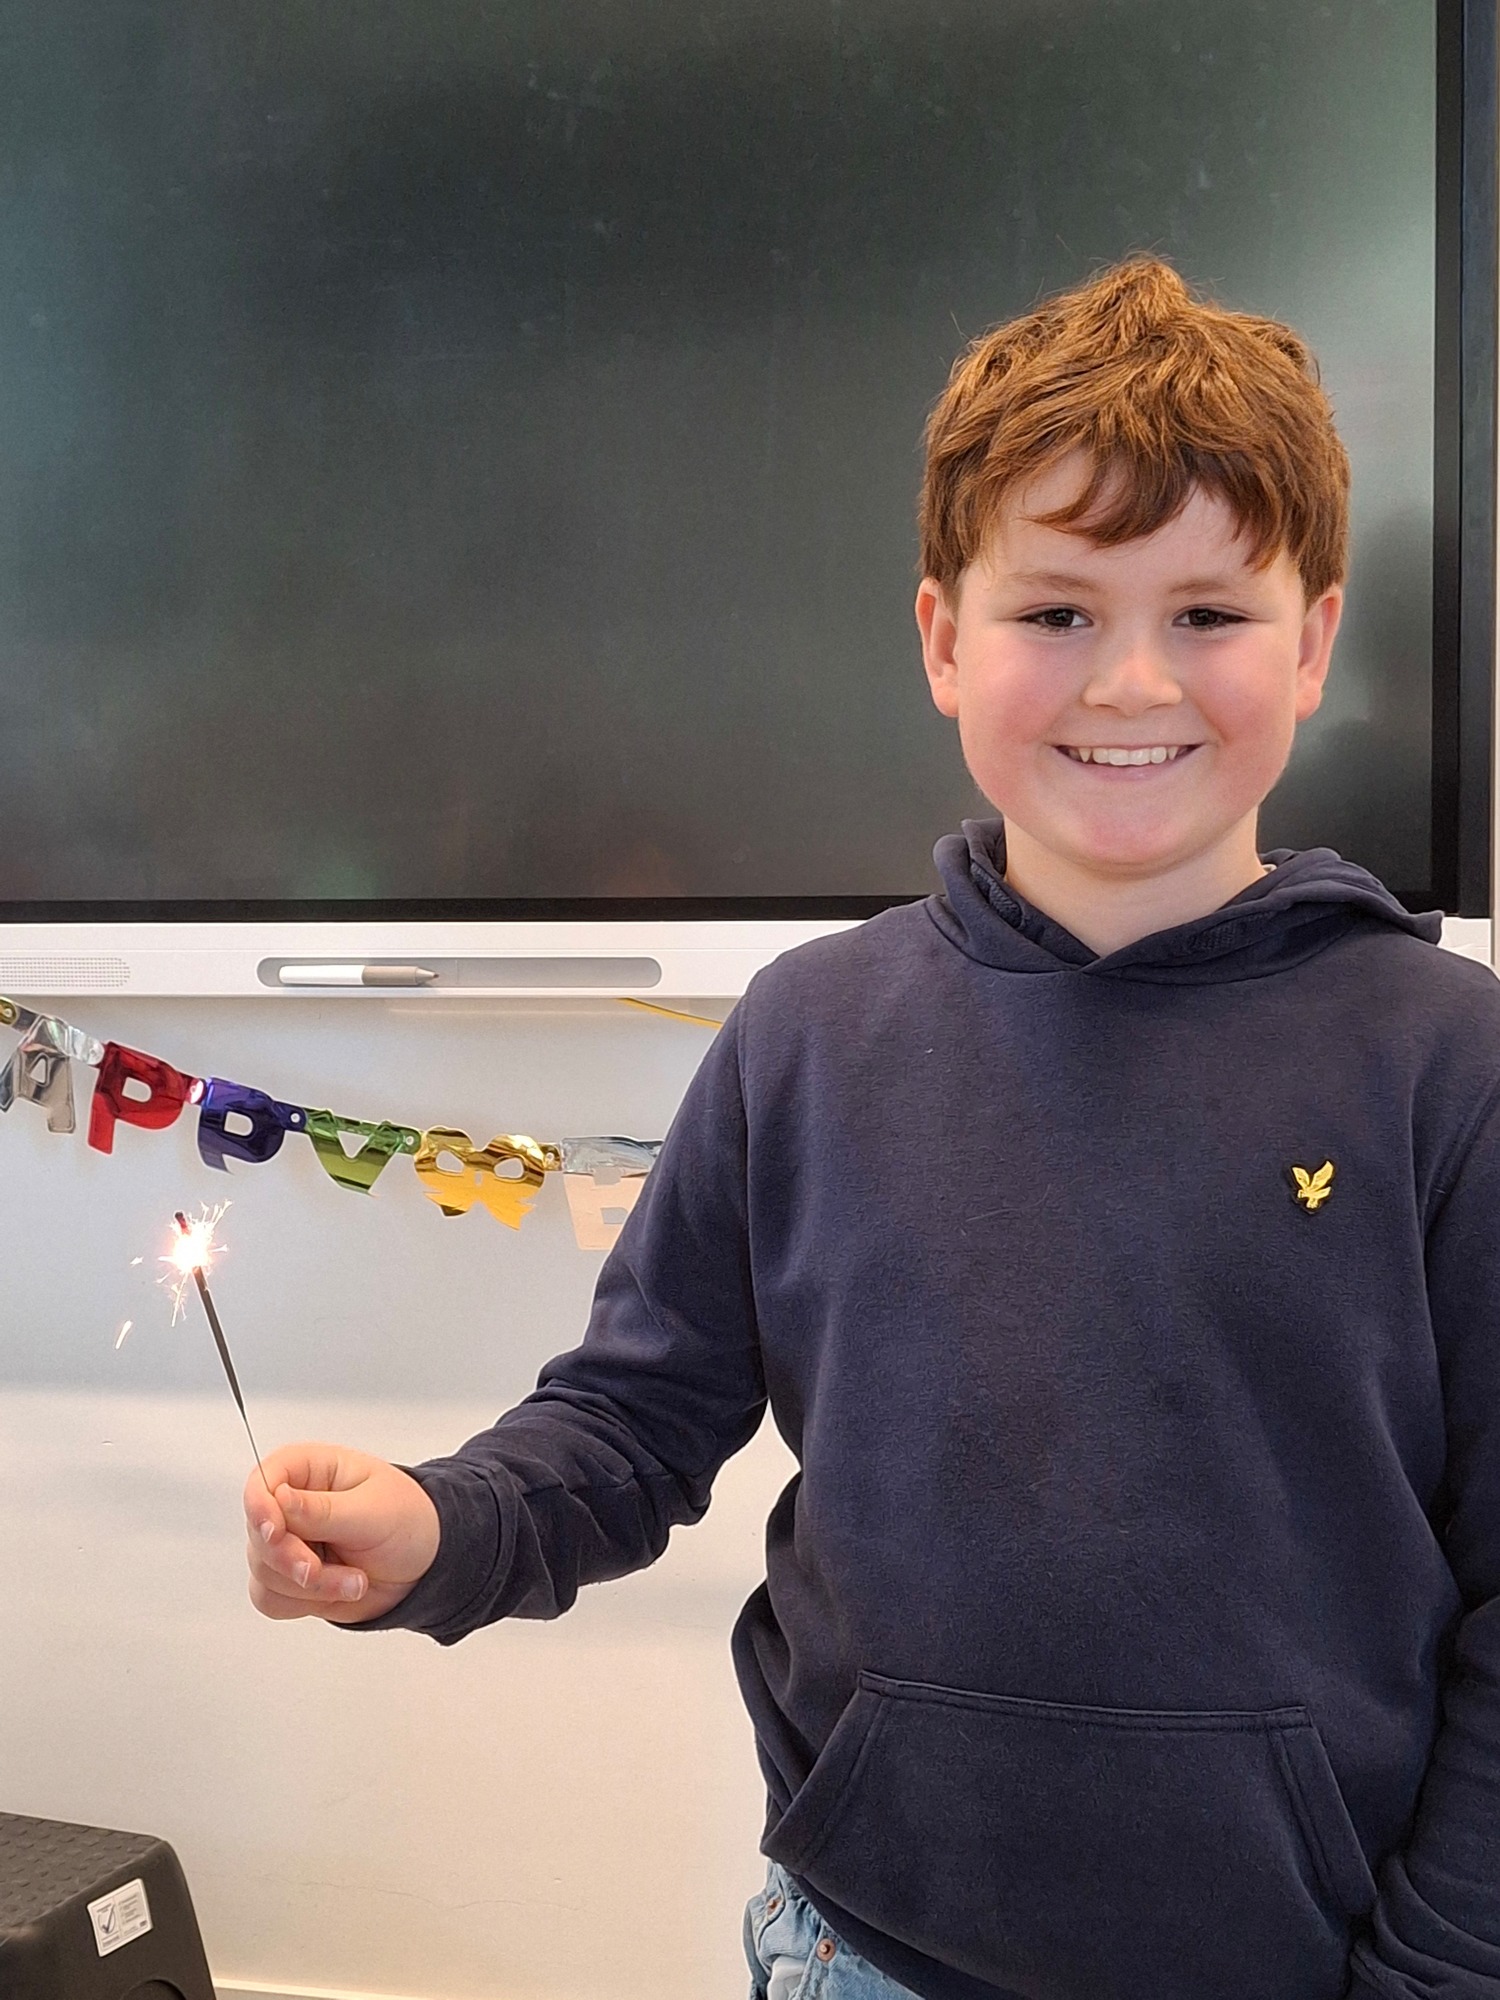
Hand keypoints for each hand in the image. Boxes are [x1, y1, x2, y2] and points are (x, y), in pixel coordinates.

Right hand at [244, 1441, 440, 1624]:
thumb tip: (279, 1498)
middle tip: (319, 1570)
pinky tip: (341, 1591)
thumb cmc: (408, 1520)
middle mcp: (292, 1505)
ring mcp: (289, 1543)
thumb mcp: (373, 1511)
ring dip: (310, 1587)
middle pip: (258, 1534)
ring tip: (356, 1580)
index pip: (262, 1481)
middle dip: (291, 1560)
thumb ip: (322, 1510)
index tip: (277, 1533)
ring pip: (263, 1572)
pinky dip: (305, 1603)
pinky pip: (271, 1598)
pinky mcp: (290, 1579)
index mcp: (310, 1470)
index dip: (260, 1508)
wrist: (425, 1563)